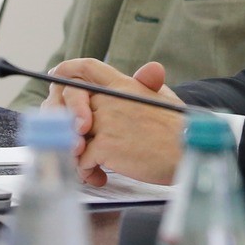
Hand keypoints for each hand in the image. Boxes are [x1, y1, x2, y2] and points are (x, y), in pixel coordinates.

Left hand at [45, 58, 183, 186]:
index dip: (69, 69)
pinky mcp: (105, 145)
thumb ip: (145, 85)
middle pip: (72, 104)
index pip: (89, 68)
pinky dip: (86, 172)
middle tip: (77, 145)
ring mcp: (106, 121)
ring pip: (73, 135)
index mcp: (124, 85)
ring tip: (92, 168)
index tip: (56, 74)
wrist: (188, 150)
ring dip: (77, 154)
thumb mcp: (162, 97)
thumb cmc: (179, 128)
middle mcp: (111, 99)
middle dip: (69, 127)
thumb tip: (149, 70)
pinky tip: (101, 177)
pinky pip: (81, 159)